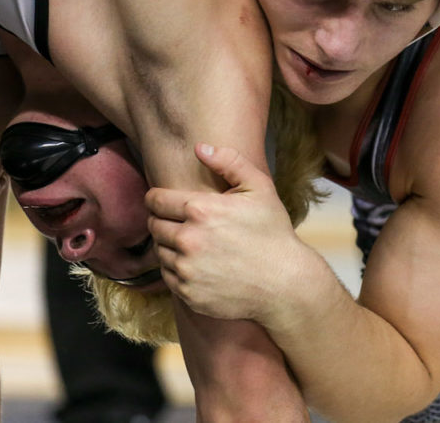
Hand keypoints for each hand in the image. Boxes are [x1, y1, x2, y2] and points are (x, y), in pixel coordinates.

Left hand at [145, 143, 306, 321]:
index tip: (162, 202)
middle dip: (162, 221)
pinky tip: (196, 265)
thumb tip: (199, 147)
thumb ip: (229, 162)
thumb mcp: (260, 188)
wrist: (285, 283)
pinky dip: (176, 269)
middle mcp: (188, 240)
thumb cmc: (273, 232)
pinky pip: (168, 276)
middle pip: (154, 226)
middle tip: (180, 224)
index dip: (157, 199)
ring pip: (159, 251)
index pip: (155, 200)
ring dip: (169, 246)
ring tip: (191, 245)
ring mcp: (187, 269)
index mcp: (200, 210)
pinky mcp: (188, 293)